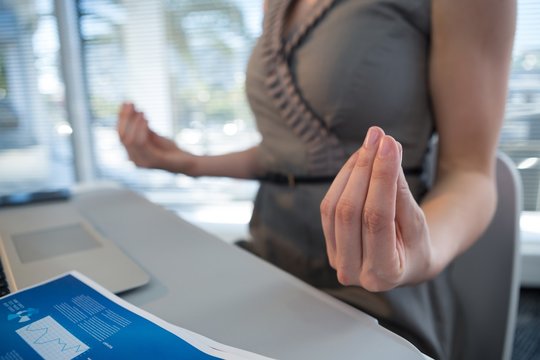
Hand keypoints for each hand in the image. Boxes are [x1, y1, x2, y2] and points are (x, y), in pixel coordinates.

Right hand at [117, 102, 193, 172]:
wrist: (186, 161)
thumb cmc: (169, 149)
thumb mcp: (154, 136)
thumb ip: (143, 128)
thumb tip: (133, 111)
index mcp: (132, 153)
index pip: (121, 135)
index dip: (121, 118)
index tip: (126, 102)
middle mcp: (134, 159)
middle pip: (123, 137)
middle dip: (125, 118)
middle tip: (131, 103)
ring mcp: (143, 162)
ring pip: (130, 140)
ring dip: (134, 123)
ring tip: (141, 111)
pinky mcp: (154, 161)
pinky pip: (142, 144)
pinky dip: (142, 130)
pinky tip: (145, 120)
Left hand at [320, 126, 432, 291]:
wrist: (406, 263)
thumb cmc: (417, 244)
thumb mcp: (417, 223)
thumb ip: (400, 192)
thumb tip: (389, 149)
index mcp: (383, 273)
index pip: (377, 218)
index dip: (382, 177)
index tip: (390, 144)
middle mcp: (354, 272)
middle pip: (350, 211)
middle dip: (364, 168)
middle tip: (378, 135)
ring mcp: (336, 260)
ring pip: (334, 206)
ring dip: (352, 170)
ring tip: (371, 143)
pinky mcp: (328, 244)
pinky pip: (328, 207)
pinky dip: (343, 179)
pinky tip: (358, 161)